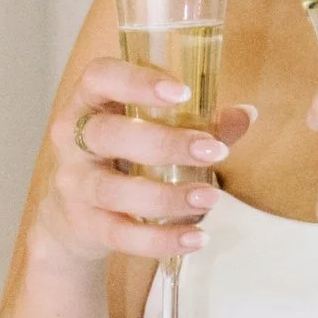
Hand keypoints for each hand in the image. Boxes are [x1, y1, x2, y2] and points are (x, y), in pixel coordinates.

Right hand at [36, 57, 253, 266]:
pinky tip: (197, 237)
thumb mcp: (153, 130)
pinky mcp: (85, 225)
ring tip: (211, 197)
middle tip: (215, 152)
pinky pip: (121, 235)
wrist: (76, 216)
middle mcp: (73, 140)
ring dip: (167, 196)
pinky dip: (161, 239)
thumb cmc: (123, 157)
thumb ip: (197, 122)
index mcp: (90, 102)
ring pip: (114, 190)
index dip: (137, 80)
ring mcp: (74, 185)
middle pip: (108, 135)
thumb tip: (245, 114)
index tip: (182, 92)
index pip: (99, 77)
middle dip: (164, 144)